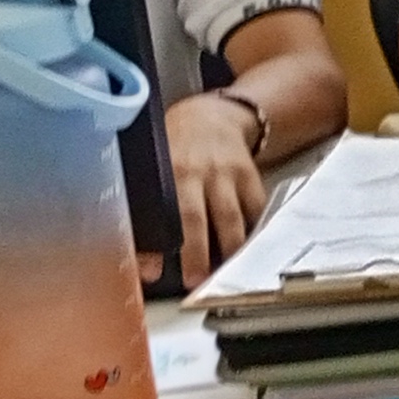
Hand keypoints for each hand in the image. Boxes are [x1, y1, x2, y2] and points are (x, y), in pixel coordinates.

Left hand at [164, 93, 270, 281]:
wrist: (211, 118)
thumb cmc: (175, 150)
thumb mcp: (153, 170)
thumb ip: (146, 211)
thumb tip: (144, 263)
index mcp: (166, 170)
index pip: (159, 213)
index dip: (154, 244)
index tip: (151, 271)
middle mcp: (196, 171)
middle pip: (197, 218)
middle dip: (196, 254)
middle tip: (196, 281)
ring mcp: (226, 174)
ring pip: (231, 218)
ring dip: (228, 250)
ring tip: (225, 273)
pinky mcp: (250, 177)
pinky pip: (254, 210)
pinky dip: (252, 232)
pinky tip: (245, 250)